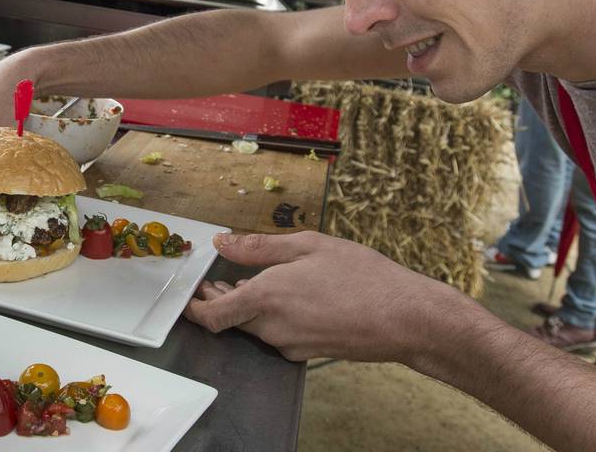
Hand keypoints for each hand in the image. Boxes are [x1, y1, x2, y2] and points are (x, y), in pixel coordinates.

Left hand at [183, 231, 439, 361]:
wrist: (404, 318)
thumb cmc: (363, 277)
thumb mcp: (309, 246)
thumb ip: (259, 246)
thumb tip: (224, 242)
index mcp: (267, 297)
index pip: (212, 315)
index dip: (195, 307)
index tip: (191, 294)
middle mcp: (273, 328)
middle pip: (231, 320)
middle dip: (219, 301)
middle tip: (217, 280)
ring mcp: (290, 345)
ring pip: (255, 327)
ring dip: (247, 306)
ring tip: (252, 282)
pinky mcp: (306, 353)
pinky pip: (277, 335)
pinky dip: (272, 317)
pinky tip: (287, 298)